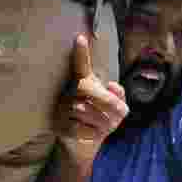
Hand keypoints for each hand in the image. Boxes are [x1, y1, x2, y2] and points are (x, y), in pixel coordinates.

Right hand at [54, 34, 129, 169]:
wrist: (83, 144)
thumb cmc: (100, 119)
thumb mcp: (114, 108)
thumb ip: (119, 95)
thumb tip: (112, 85)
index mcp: (84, 82)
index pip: (81, 65)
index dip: (81, 52)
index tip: (80, 37)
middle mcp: (70, 91)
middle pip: (91, 91)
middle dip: (111, 103)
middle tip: (122, 113)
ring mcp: (63, 107)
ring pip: (88, 113)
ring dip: (103, 123)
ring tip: (105, 126)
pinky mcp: (59, 124)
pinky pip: (81, 128)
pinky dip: (92, 134)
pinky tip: (92, 133)